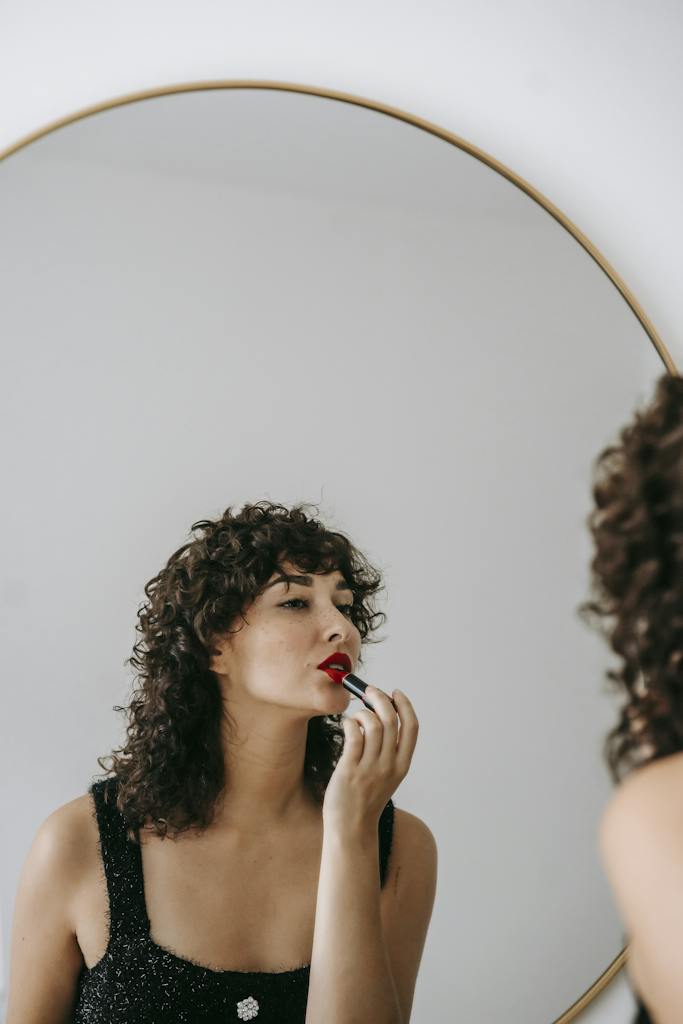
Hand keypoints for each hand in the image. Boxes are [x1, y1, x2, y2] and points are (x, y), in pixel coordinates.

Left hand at [322, 686, 418, 834]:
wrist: (351, 829)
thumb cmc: (365, 799)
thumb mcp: (386, 777)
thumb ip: (387, 751)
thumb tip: (380, 716)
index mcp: (402, 765)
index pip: (412, 727)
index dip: (405, 705)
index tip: (395, 692)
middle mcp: (389, 765)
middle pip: (391, 720)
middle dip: (380, 698)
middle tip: (368, 691)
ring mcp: (370, 768)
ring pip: (372, 724)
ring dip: (362, 712)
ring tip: (355, 717)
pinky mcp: (350, 769)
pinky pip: (353, 734)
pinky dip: (349, 723)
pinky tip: (346, 725)